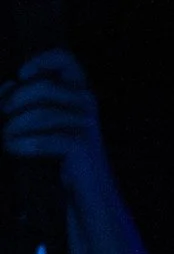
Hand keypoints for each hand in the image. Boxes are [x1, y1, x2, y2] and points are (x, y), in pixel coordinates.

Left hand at [3, 50, 114, 200]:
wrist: (85, 194)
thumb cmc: (58, 156)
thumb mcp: (40, 122)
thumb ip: (24, 100)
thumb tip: (8, 85)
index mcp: (76, 92)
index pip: (65, 60)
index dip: (40, 61)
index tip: (22, 75)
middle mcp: (85, 103)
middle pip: (44, 86)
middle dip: (15, 101)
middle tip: (3, 115)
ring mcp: (86, 124)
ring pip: (41, 113)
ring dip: (14, 127)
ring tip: (5, 139)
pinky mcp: (82, 146)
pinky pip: (47, 138)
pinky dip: (23, 144)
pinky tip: (13, 149)